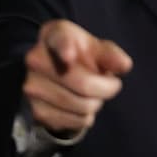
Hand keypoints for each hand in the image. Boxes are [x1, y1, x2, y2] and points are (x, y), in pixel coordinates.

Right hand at [22, 19, 132, 134]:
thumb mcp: (98, 49)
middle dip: (107, 89)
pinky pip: (75, 121)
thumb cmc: (82, 56)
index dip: (65, 48)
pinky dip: (86, 117)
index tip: (70, 56)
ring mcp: (32, 86)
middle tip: (112, 85)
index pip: (59, 40)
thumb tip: (124, 65)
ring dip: (96, 104)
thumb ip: (111, 54)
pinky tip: (80, 106)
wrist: (58, 76)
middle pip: (83, 83)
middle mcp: (36, 59)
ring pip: (81, 105)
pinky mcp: (36, 111)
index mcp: (53, 35)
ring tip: (93, 94)